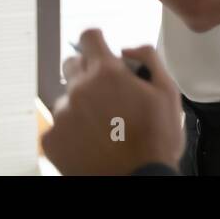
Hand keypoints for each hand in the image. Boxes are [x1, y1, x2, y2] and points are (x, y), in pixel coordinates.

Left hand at [41, 29, 184, 175]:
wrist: (138, 181)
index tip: (101, 51)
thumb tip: (127, 48)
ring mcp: (62, 115)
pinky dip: (71, 131)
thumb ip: (148, 58)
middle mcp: (78, 89)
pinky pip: (58, 125)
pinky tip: (91, 143)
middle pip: (72, 64)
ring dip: (81, 105)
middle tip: (106, 94)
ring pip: (67, 98)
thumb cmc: (157, 140)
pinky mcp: (51, 140)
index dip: (97, 41)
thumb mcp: (167, 92)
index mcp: (106, 73)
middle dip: (88, 72)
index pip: (88, 36)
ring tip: (102, 127)